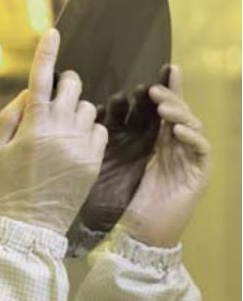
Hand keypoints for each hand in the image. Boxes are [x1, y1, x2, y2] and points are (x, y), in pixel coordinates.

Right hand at [0, 29, 107, 234]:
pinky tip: (75, 142)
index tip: (54, 32)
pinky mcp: (94, 160)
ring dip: (75, 107)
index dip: (47, 52)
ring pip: (88, 106)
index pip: (41, 78)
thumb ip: (9, 115)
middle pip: (73, 85)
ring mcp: (80, 145)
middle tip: (54, 97)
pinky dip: (88, 129)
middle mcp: (60, 129)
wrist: (30, 225)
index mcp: (32, 124)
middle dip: (64, 84)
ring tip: (62, 127)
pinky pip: (99, 129)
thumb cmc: (6, 185)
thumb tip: (29, 93)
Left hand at [119, 65, 210, 246]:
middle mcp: (178, 146)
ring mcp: (190, 159)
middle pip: (181, 113)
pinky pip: (201, 150)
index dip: (170, 89)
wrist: (142, 232)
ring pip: (192, 127)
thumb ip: (119, 138)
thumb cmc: (128, 198)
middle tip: (154, 89)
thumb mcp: (120, 161)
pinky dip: (191, 138)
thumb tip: (99, 111)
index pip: (167, 109)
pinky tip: (177, 131)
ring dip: (179, 114)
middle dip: (171, 98)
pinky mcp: (199, 175)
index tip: (166, 68)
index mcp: (161, 142)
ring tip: (163, 108)